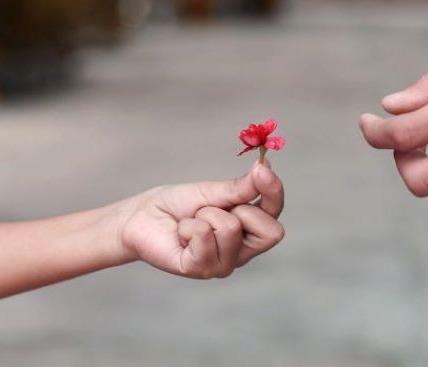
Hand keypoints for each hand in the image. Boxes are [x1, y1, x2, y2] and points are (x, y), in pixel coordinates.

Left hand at [116, 163, 284, 277]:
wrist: (141, 216)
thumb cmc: (179, 204)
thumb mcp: (214, 191)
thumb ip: (242, 187)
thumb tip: (264, 168)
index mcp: (249, 230)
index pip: (276, 213)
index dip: (274, 191)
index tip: (263, 169)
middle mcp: (242, 251)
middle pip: (271, 232)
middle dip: (242, 210)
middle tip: (214, 209)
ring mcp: (223, 264)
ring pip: (231, 229)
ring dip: (206, 215)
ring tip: (193, 220)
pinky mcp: (199, 269)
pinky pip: (204, 237)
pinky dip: (189, 226)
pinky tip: (181, 233)